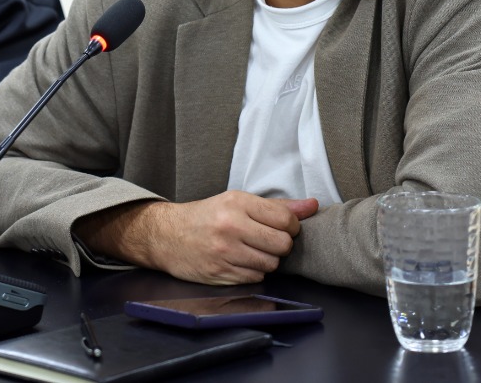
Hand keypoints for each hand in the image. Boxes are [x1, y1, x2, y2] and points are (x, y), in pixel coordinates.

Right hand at [75, 191, 318, 284]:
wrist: (167, 236)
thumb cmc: (206, 217)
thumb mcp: (237, 202)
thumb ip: (277, 207)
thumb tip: (312, 206)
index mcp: (237, 203)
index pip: (286, 220)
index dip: (291, 227)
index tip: (282, 227)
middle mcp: (231, 227)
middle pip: (282, 245)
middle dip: (280, 245)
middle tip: (267, 240)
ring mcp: (225, 253)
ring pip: (271, 264)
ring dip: (267, 260)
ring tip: (252, 250)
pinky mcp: (221, 273)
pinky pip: (256, 278)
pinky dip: (253, 272)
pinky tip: (240, 261)